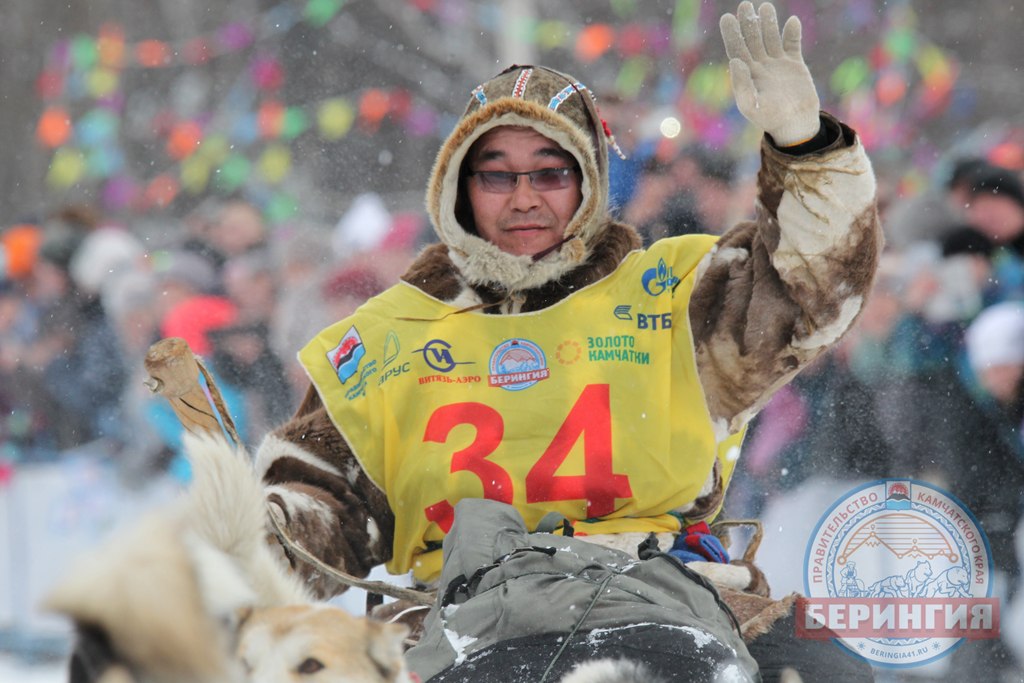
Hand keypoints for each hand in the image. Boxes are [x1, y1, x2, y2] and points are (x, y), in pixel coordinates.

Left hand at [719, 1, 819, 145]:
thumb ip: (741, 84)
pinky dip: (792, 33)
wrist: (795, 125)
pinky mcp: (795, 65)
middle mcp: (760, 66)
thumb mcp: (751, 105)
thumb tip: (735, 61)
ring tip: (765, 7)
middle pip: (752, 39)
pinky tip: (792, 22)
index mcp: (747, 75)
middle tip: (744, 4)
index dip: (731, 34)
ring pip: (771, 38)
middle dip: (748, 22)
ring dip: (768, 23)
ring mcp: (778, 64)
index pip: (736, 50)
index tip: (727, 18)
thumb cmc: (770, 119)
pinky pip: (793, 45)